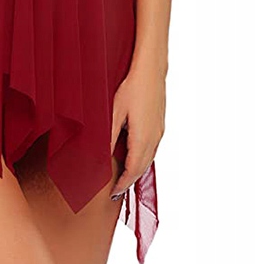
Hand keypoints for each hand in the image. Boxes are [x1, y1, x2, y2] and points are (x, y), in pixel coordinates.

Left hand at [109, 58, 165, 198]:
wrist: (151, 70)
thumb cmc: (131, 88)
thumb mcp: (114, 113)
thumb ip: (110, 138)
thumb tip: (104, 157)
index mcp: (143, 138)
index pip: (133, 170)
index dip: (123, 184)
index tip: (113, 193)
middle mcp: (154, 138)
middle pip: (142, 168)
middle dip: (130, 180)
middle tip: (116, 189)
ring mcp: (159, 131)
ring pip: (148, 159)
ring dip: (137, 170)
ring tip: (123, 176)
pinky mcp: (159, 124)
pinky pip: (152, 148)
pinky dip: (142, 158)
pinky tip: (134, 155)